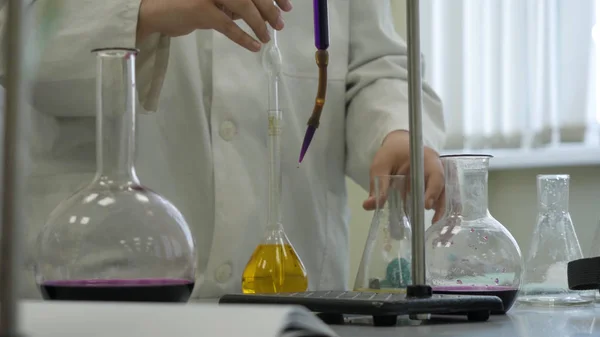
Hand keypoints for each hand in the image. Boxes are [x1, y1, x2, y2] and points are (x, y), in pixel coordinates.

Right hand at [137, 0, 292, 50]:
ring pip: (243, 6)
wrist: (153, 9)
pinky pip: (228, 25)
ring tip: (266, 37)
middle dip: (269, 8)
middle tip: (279, 24)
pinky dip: (243, 37)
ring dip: (259, 23)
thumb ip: (232, 2)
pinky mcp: (200, 10)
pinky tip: (253, 46)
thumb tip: (261, 12)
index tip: (286, 6)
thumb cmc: (184, 3)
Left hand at [363, 130, 444, 222]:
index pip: (435, 175)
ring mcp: (435, 178)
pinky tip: (431, 220)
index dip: (433, 191)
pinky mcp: (432, 186)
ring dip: (440, 208)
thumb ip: (377, 185)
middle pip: (443, 187)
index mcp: (426, 159)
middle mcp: (436, 168)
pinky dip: (436, 208)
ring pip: (443, 194)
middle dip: (440, 204)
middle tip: (433, 221)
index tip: (426, 205)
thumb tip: (368, 205)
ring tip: (434, 223)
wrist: (397, 146)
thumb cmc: (390, 153)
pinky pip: (437, 197)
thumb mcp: (380, 166)